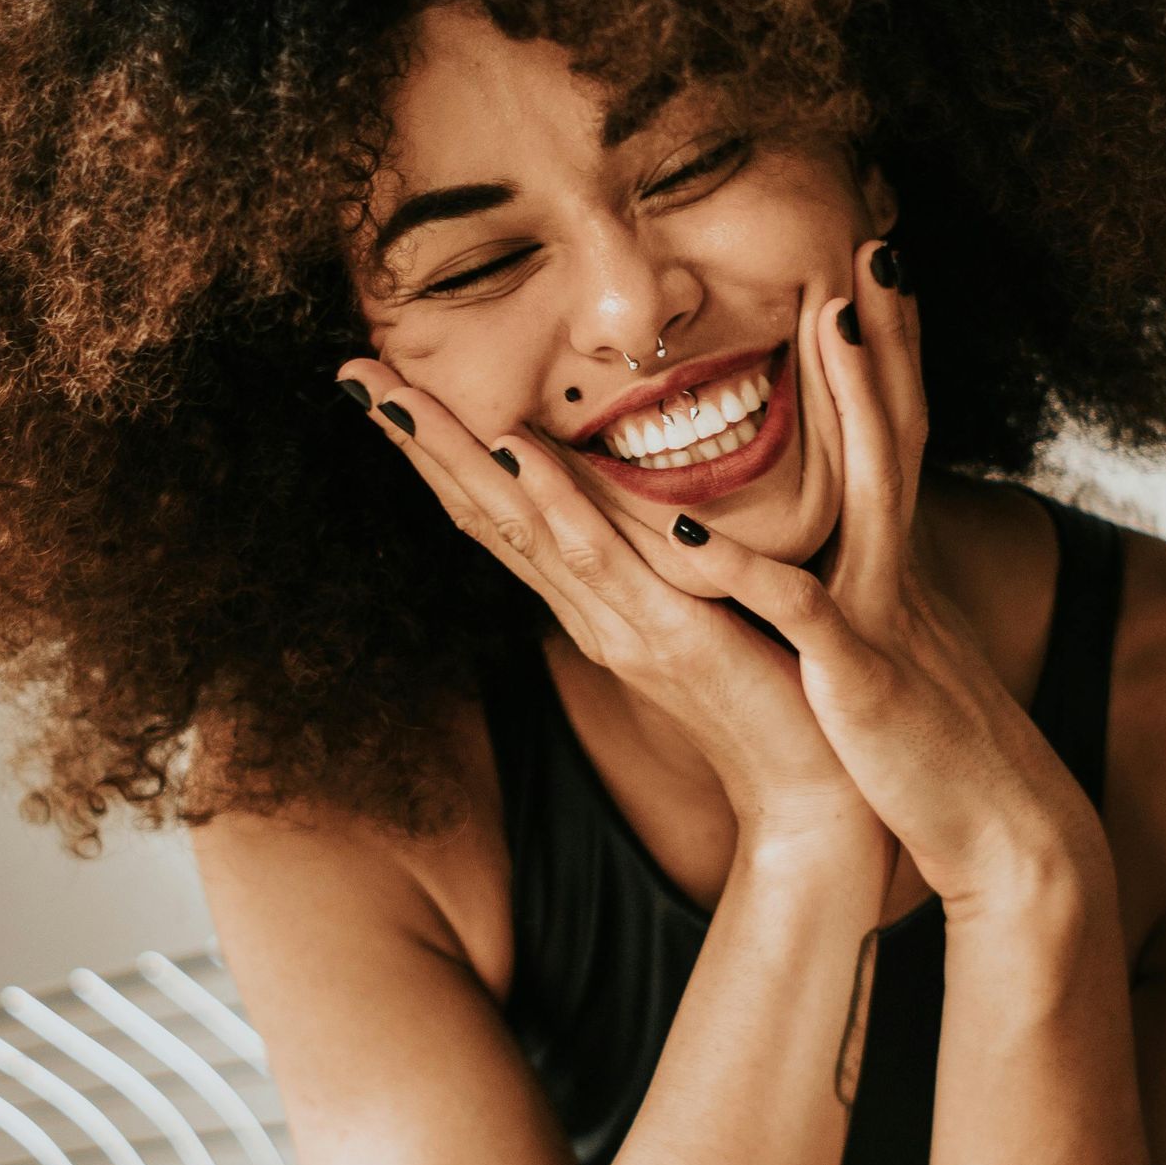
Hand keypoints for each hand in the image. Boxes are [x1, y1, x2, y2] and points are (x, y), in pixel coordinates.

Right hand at [336, 359, 891, 873]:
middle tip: (352, 372)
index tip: (388, 386)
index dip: (441, 451)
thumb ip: (666, 560)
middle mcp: (590, 612)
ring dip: (455, 457)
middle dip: (418, 441)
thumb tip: (640, 500)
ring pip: (521, 527)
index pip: (500, 514)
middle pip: (484, 513)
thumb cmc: (773, 696)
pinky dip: (556, 503)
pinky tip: (517, 453)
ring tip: (397, 395)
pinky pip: (603, 560)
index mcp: (595, 602)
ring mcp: (621, 625)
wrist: (814, 792)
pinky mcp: (672, 638)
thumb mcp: (707, 610)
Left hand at [642, 241, 1107, 924]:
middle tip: (877, 244)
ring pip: (869, 486)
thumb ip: (867, 599)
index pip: (895, 438)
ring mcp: (883, 615)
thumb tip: (843, 562)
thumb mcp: (897, 655)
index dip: (888, 356)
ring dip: (855, 402)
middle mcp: (896, 570)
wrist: (1004, 839)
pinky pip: (798, 607)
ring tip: (830, 321)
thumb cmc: (933, 755)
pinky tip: (691, 525)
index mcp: (894, 566)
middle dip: (887, 338)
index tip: (874, 274)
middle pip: (899, 429)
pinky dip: (744, 567)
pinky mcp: (858, 675)